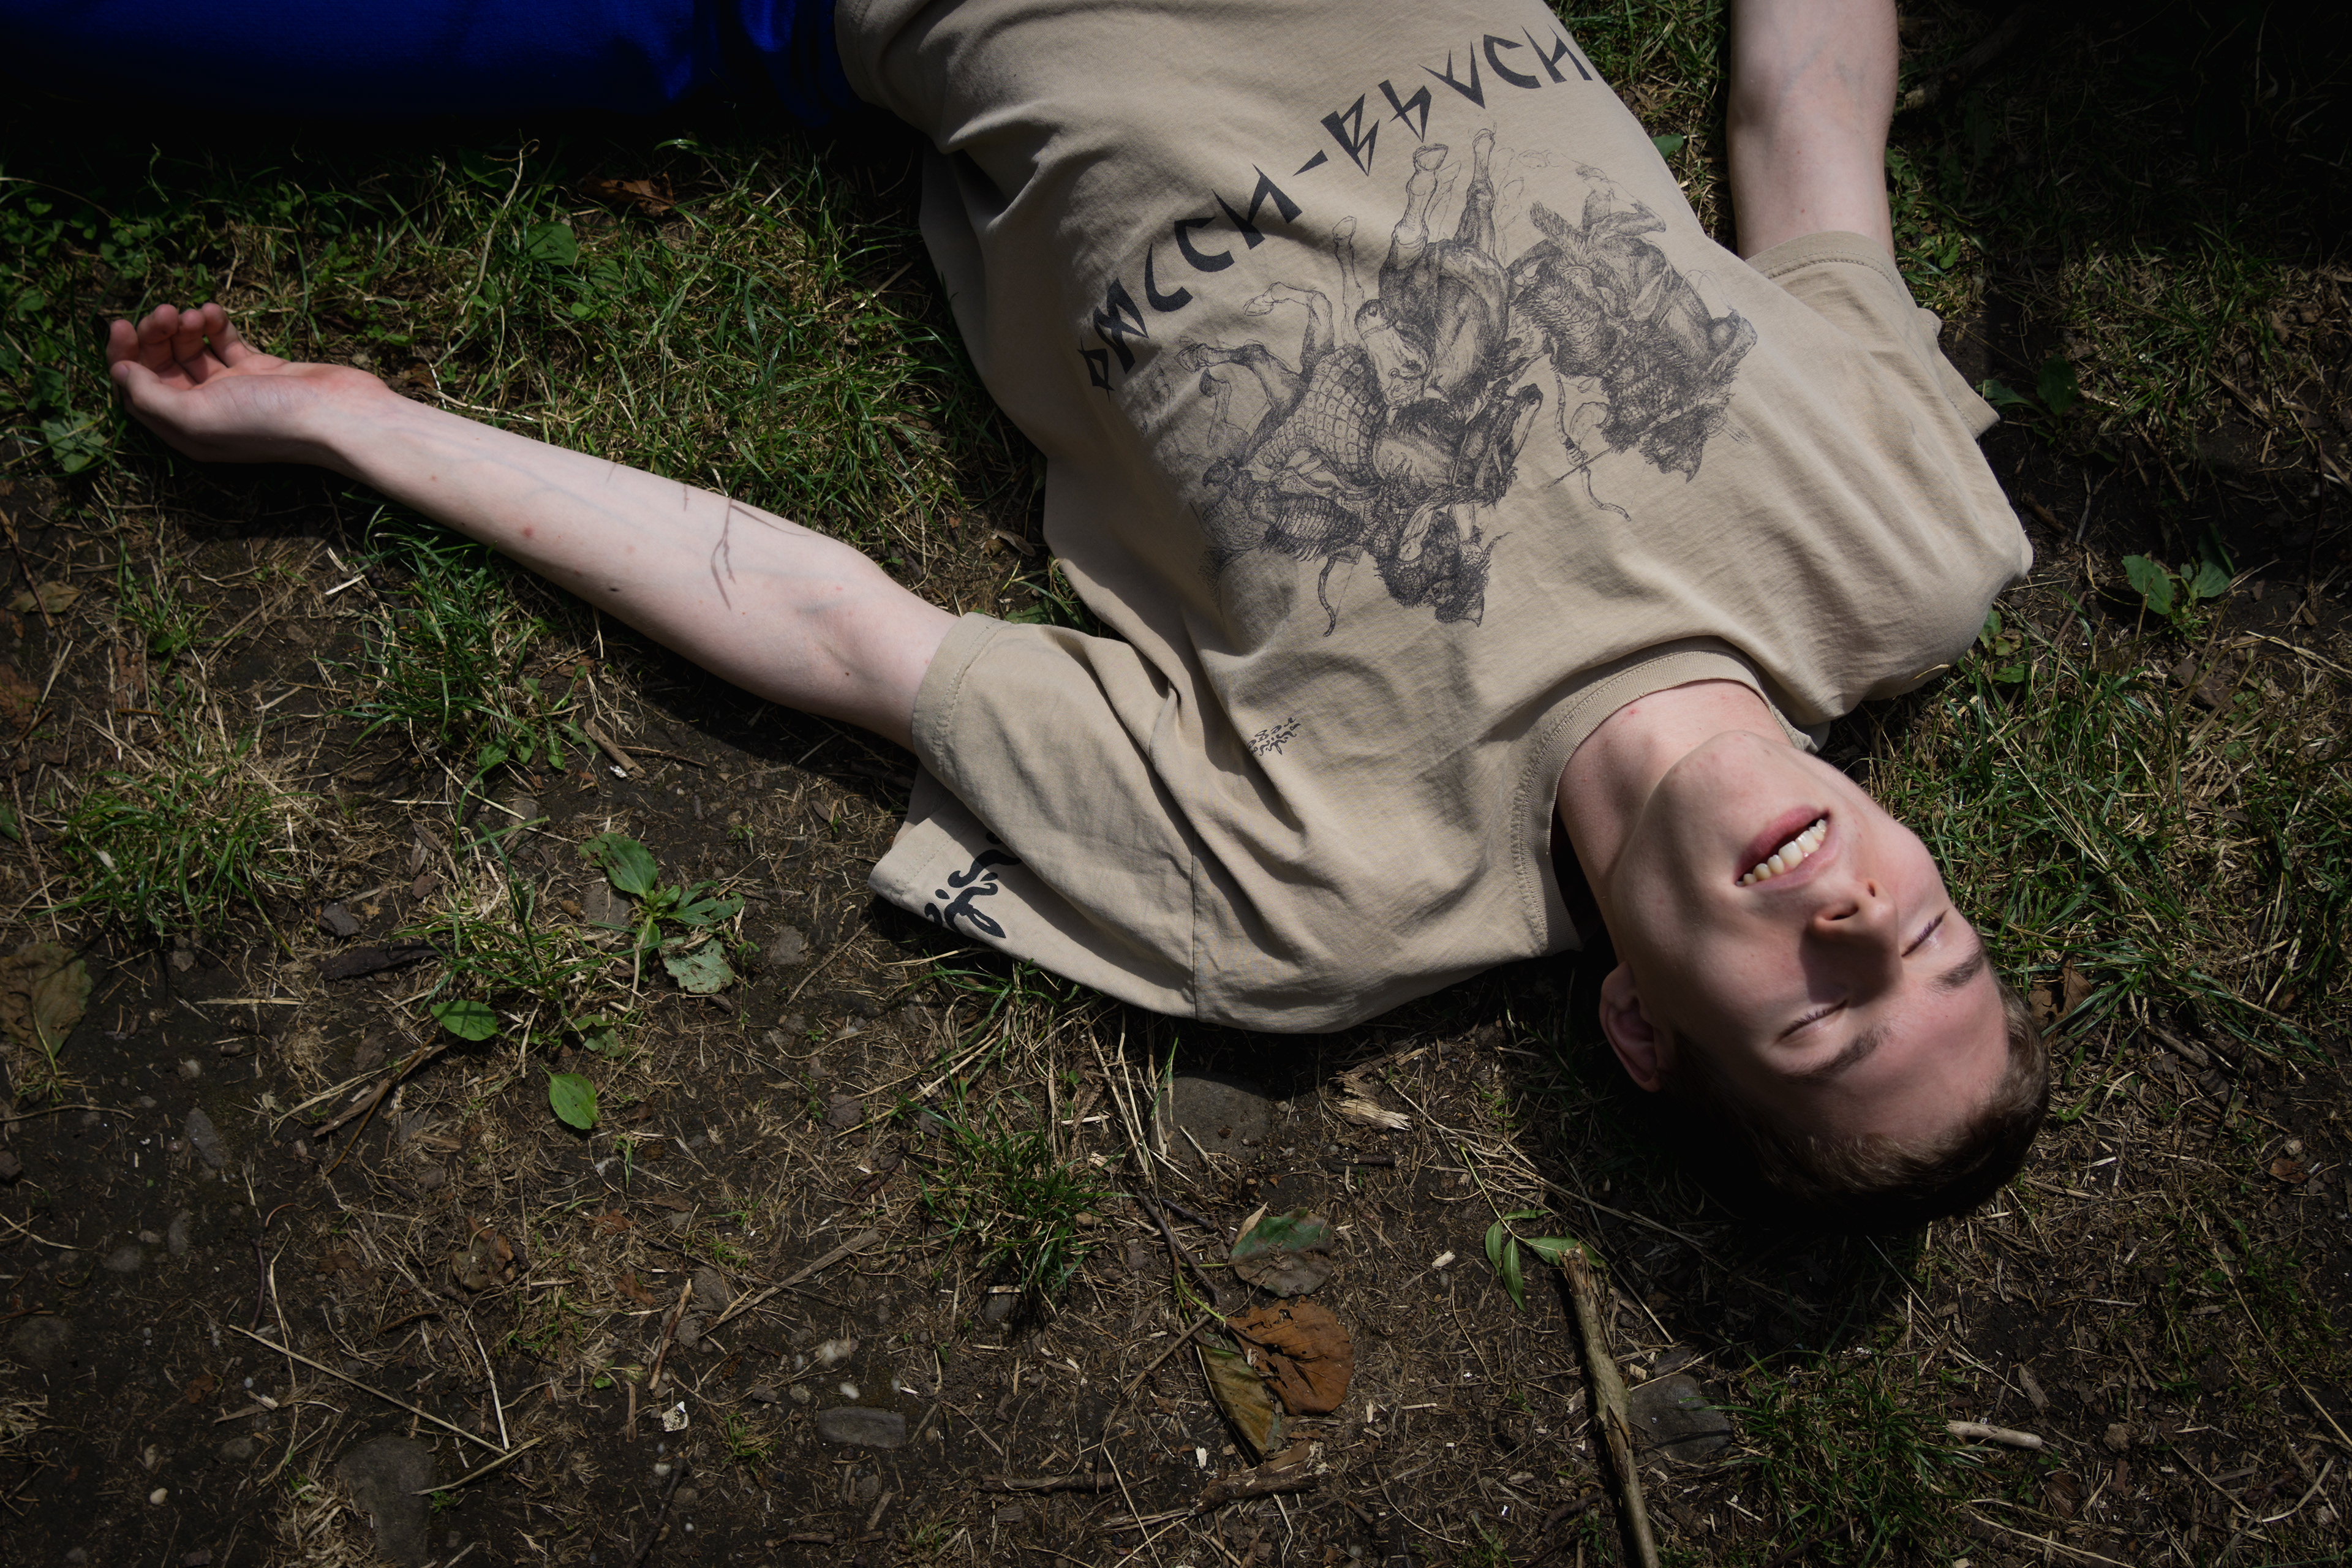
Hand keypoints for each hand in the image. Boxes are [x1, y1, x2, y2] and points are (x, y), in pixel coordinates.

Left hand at [105, 302, 389, 468]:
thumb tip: (118, 372)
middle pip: (162, 366)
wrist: (337, 415)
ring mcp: (233, 388)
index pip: (137, 391)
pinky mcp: (258, 368)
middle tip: (165, 312)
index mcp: (186, 429)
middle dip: (155, 335)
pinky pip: (224, 341)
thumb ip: (149, 396)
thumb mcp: (197, 416)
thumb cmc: (268, 421)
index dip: (123, 357)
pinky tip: (214, 312)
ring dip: (185, 325)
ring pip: (190, 350)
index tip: (121, 324)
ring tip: (196, 313)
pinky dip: (214, 324)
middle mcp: (206, 409)